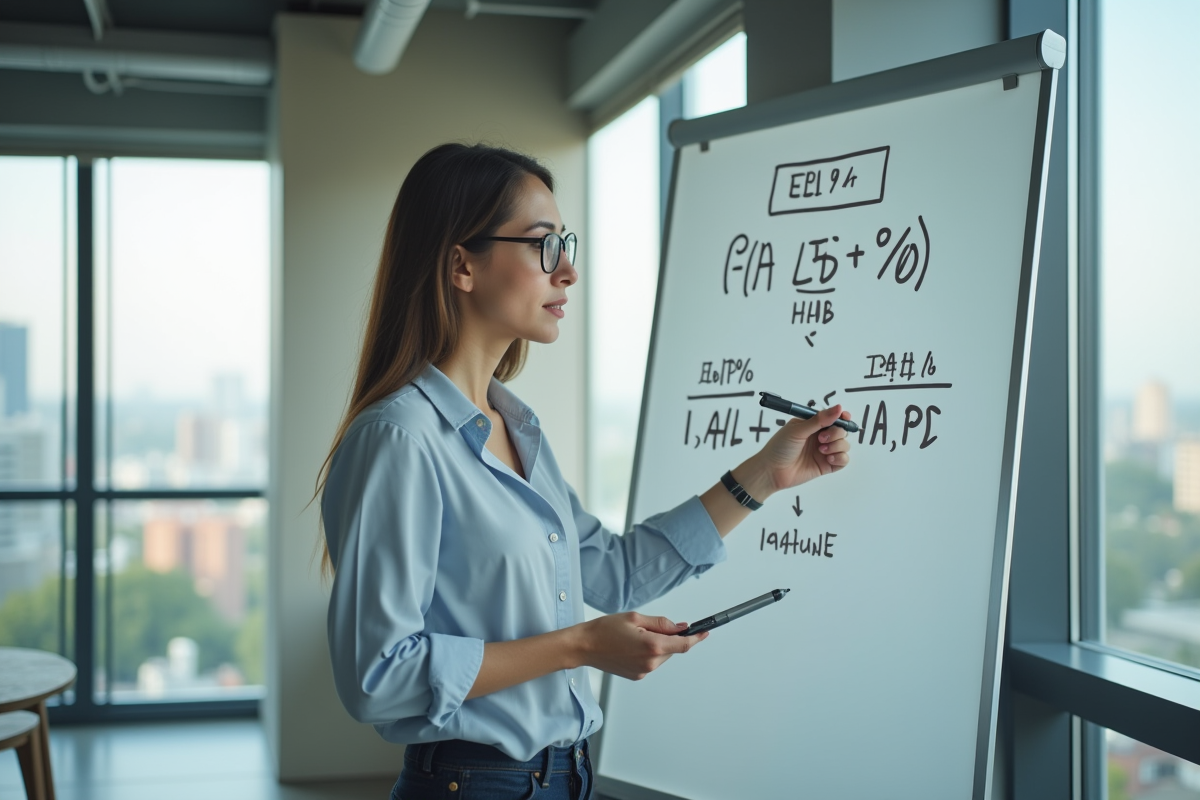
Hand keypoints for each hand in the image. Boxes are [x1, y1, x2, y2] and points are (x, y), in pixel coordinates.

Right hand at [576, 612, 707, 680]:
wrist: (585, 647)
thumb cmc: (605, 629)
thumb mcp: (635, 618)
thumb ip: (661, 623)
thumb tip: (680, 626)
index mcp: (652, 646)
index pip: (683, 644)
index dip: (696, 638)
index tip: (705, 632)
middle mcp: (651, 662)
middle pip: (672, 649)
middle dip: (668, 637)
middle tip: (648, 627)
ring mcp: (644, 671)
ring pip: (662, 656)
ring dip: (657, 646)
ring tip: (634, 637)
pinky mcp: (637, 676)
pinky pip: (651, 663)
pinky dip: (648, 653)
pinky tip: (631, 647)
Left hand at [743, 404, 852, 495]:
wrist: (772, 471)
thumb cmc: (779, 447)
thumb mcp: (798, 430)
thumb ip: (819, 420)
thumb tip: (838, 408)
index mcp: (813, 424)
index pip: (833, 417)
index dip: (842, 416)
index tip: (845, 417)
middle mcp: (820, 437)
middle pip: (842, 430)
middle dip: (836, 433)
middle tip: (821, 439)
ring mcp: (824, 451)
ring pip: (844, 445)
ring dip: (837, 446)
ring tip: (821, 450)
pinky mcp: (826, 465)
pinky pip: (843, 460)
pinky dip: (840, 458)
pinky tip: (828, 459)